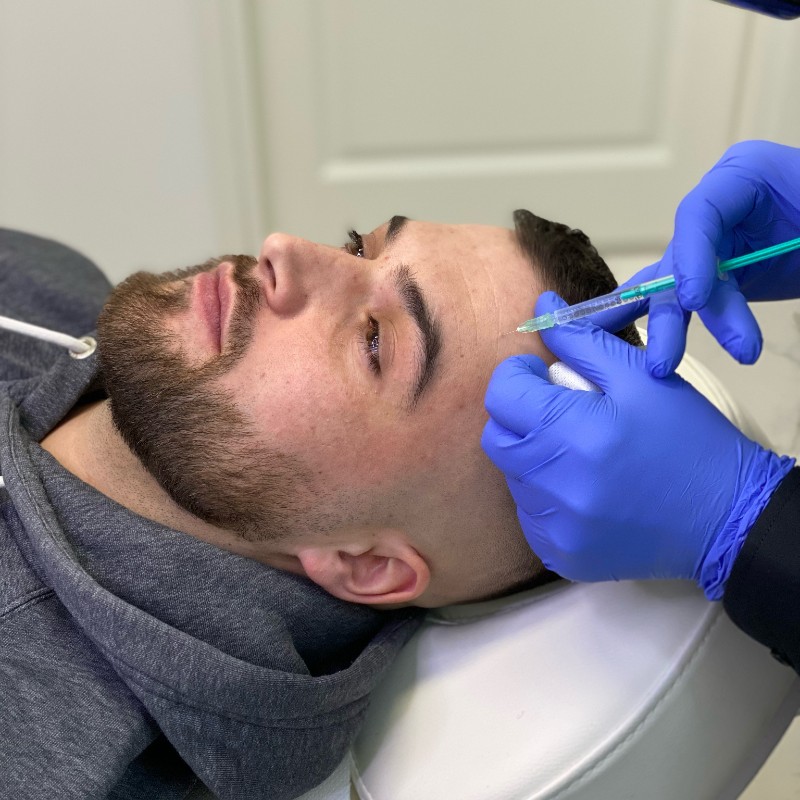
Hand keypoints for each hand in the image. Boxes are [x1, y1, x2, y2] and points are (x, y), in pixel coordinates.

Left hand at [482, 292, 793, 597]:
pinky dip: (543, 496)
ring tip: (578, 453)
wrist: (726, 518)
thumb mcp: (640, 377)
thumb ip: (582, 341)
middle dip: (518, 416)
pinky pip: (528, 514)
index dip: (517, 376)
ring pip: (512, 477)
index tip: (540, 376)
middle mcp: (556, 484)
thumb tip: (541, 306)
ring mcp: (555, 525)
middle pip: (497, 438)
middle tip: (558, 412)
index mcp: (574, 432)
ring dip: (533, 457)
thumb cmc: (686, 438)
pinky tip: (582, 489)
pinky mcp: (559, 553)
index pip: (502, 394)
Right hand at [612, 140, 799, 376]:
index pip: (699, 213)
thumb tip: (719, 288)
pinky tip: (637, 343)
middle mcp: (718, 210)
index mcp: (745, 176)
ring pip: (676, 287)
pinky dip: (668, 323)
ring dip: (667, 328)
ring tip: (659, 367)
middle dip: (672, 312)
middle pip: (680, 260)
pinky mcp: (718, 275)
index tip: (693, 301)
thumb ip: (796, 247)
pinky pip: (688, 301)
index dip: (691, 257)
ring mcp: (713, 243)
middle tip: (665, 358)